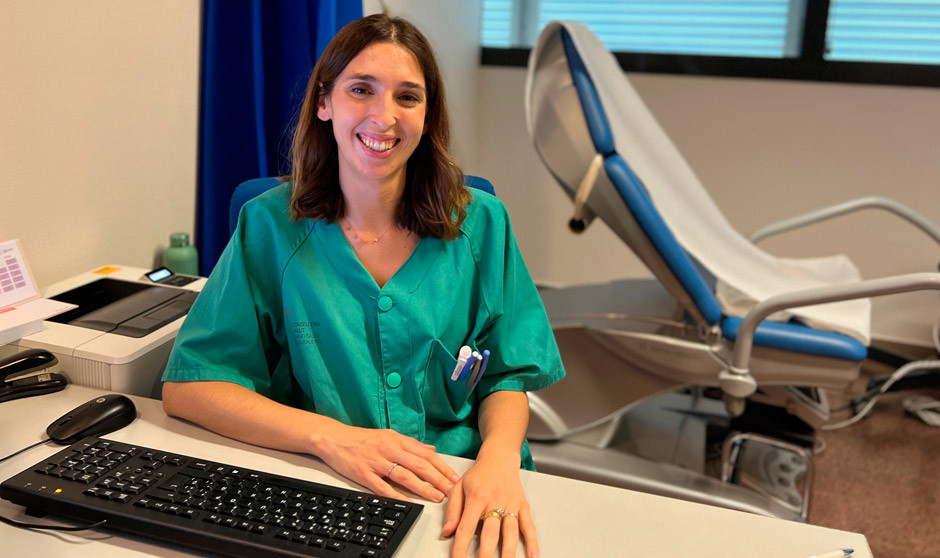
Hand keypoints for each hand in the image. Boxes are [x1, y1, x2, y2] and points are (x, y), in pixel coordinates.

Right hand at [316, 424, 458, 502]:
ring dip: (422, 487)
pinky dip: (395, 495)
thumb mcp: (389, 435)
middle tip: (451, 490)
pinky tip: (407, 502)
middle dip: (438, 478)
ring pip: (404, 475)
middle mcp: (389, 449)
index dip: (442, 467)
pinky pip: (382, 486)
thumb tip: (431, 450)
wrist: (334, 438)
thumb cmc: (362, 438)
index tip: (453, 477)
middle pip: (418, 464)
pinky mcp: (363, 473)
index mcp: (397, 440)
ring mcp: (376, 461)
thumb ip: (411, 444)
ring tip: (436, 496)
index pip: (425, 454)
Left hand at [442, 447, 537, 557]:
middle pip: (490, 534)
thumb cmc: (479, 474)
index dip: (461, 547)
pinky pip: (528, 526)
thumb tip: (448, 531)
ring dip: (508, 552)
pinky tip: (533, 555)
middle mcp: (495, 502)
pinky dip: (532, 541)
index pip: (466, 528)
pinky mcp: (523, 506)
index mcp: (476, 498)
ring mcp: (511, 505)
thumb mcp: (459, 487)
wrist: (500, 457)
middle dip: (485, 554)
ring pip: (510, 533)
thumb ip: (453, 510)